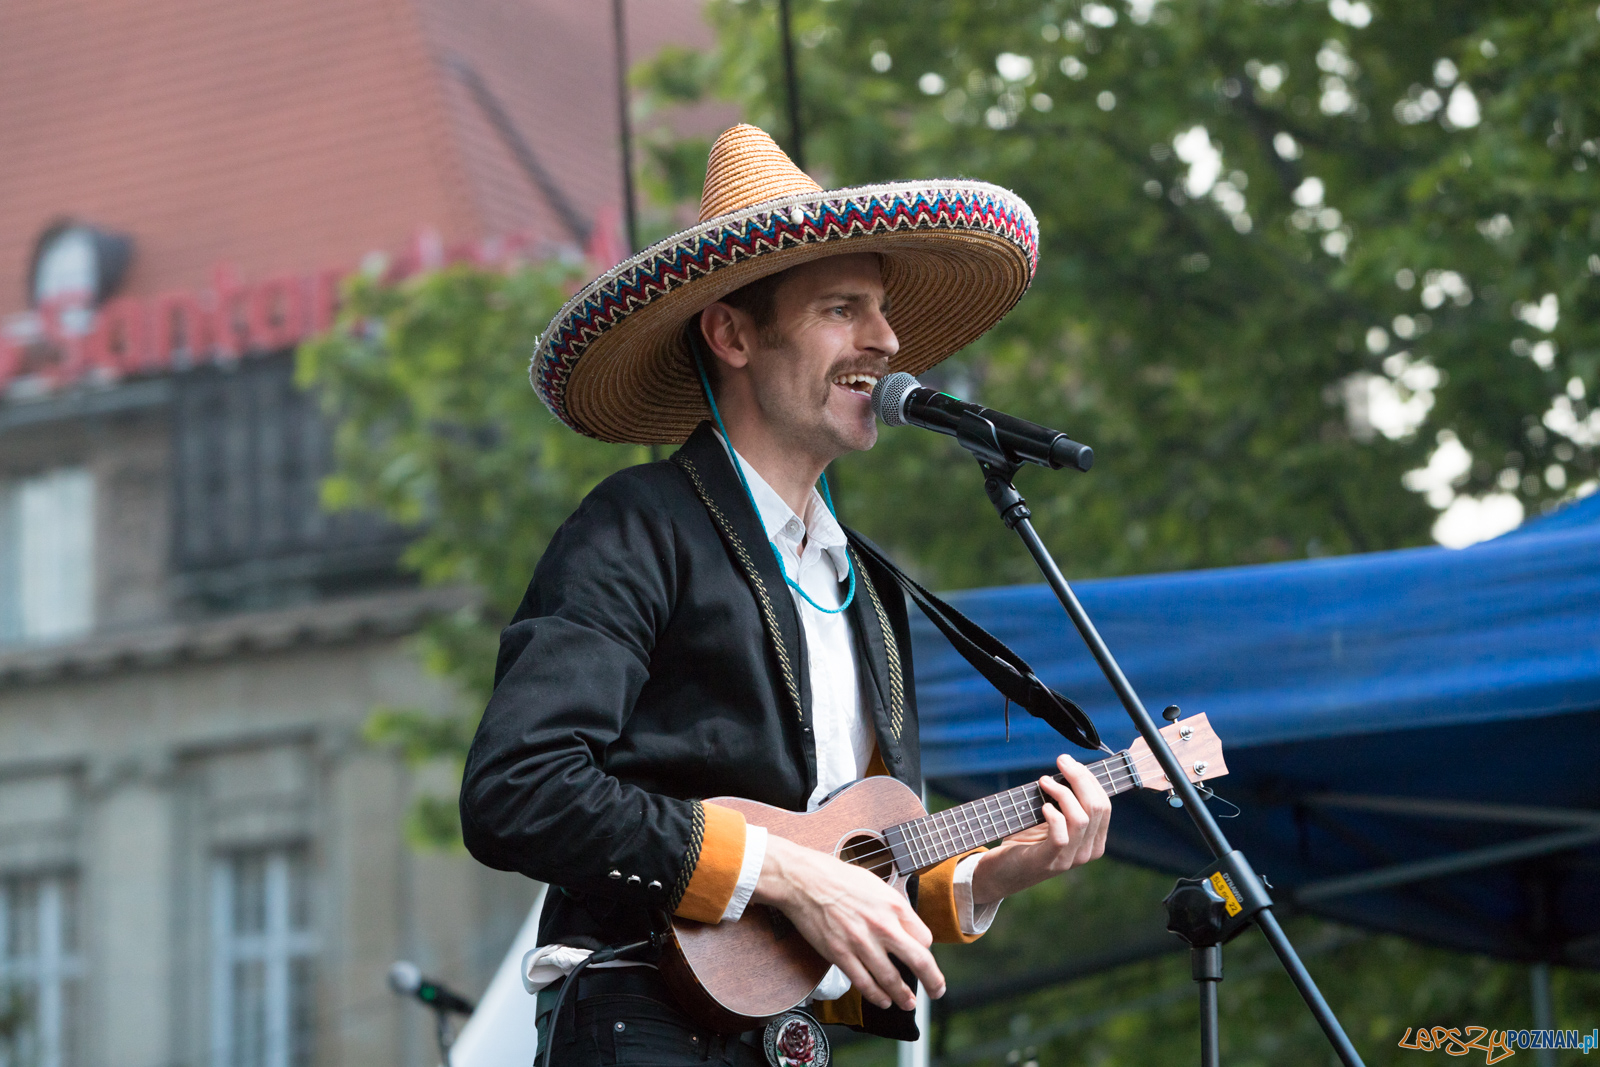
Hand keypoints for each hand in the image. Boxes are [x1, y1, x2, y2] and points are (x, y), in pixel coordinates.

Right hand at [750, 834, 943, 1010]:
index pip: (924, 938)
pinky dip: (876, 996)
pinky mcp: (841, 954)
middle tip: (936, 991)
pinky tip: (883, 1001)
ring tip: (908, 1003)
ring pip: (891, 979)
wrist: (804, 880)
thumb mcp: (877, 885)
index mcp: (895, 906)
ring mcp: (861, 943)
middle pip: (919, 962)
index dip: (926, 950)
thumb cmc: (838, 878)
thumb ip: (894, 907)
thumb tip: (905, 926)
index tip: (922, 957)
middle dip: (932, 981)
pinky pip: (864, 983)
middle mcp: (883, 926)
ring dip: (903, 996)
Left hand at [969, 753, 1110, 905]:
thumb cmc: (1026, 841)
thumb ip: (1065, 801)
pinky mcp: (1048, 861)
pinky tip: (1043, 806)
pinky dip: (1054, 816)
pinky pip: (1061, 836)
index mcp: (1094, 841)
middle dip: (1080, 778)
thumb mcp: (1052, 819)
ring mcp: (1070, 860)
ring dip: (1063, 793)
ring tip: (1044, 780)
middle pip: (1096, 808)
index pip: (1103, 805)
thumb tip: (1070, 768)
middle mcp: (1087, 852)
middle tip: (1061, 760)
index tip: (1071, 762)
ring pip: (1081, 819)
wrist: (1001, 872)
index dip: (1089, 779)